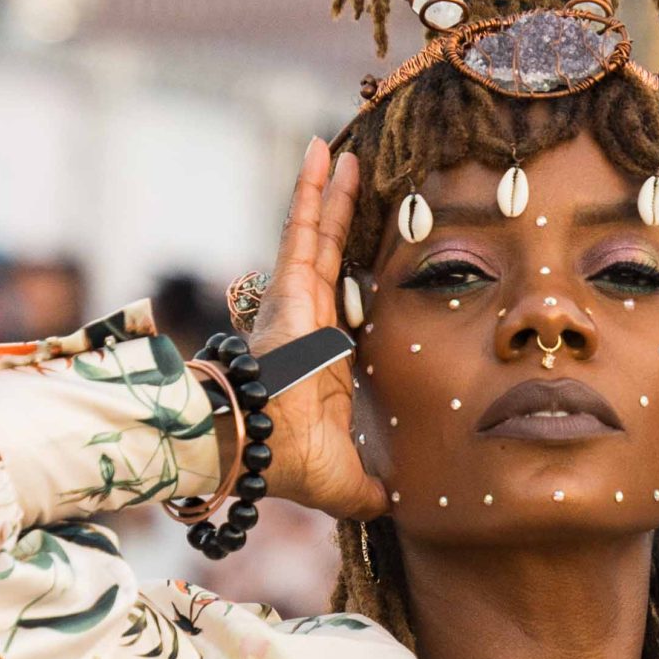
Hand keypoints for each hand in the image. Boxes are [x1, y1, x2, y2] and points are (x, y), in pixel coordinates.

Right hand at [244, 139, 387, 520]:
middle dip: (347, 217)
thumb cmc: (293, 463)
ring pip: (320, 233)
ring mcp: (299, 298)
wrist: (259, 447)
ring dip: (331, 192)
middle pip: (336, 255)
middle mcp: (312, 321)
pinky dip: (312, 189)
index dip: (363, 274)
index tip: (378, 248)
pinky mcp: (291, 284)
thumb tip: (399, 510)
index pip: (349, 303)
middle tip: (362, 175)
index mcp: (326, 357)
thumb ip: (375, 489)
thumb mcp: (351, 480)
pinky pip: (304, 226)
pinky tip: (323, 151)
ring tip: (342, 148)